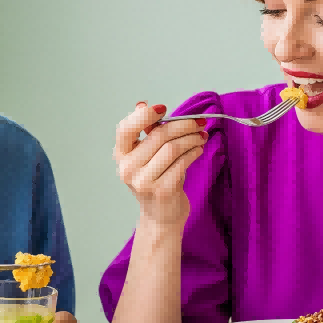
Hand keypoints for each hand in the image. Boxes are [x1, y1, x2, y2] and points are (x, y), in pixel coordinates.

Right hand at [114, 101, 207, 226]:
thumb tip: (142, 105)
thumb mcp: (146, 156)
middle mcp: (127, 169)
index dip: (145, 115)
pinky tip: (199, 149)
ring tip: (201, 136)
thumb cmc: (156, 181)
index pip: (125, 129)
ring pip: (173, 148)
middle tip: (199, 122)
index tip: (164, 108)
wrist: (160, 217)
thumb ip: (146, 133)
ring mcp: (144, 182)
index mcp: (121, 156)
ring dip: (192, 139)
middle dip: (183, 125)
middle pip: (158, 135)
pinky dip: (194, 152)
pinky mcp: (163, 191)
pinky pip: (183, 163)